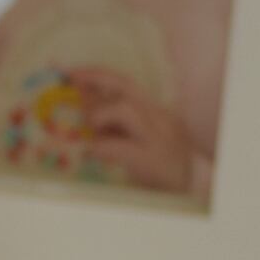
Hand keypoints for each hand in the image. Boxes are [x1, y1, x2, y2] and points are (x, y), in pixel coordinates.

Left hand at [64, 68, 197, 192]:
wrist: (187, 186)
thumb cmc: (158, 164)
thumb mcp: (136, 137)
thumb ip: (115, 124)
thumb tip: (84, 110)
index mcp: (152, 109)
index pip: (124, 82)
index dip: (97, 74)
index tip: (71, 72)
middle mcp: (155, 116)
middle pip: (125, 84)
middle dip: (95, 77)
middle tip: (71, 80)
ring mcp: (155, 136)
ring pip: (126, 109)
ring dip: (100, 115)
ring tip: (91, 129)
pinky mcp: (150, 159)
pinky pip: (122, 147)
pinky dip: (102, 148)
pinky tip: (93, 153)